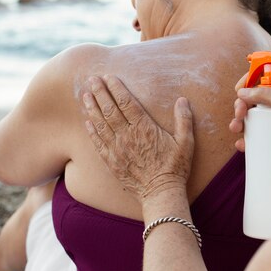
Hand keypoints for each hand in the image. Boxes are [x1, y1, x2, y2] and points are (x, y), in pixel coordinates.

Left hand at [83, 76, 193, 203]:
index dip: (116, 88)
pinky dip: (91, 131)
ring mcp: (117, 149)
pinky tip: (87, 122)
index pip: (126, 103)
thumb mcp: (186, 142)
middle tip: (92, 79)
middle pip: (110, 110)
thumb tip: (182, 100)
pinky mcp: (111, 162)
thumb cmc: (175, 167)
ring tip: (85, 95)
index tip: (109, 77)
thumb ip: (184, 120)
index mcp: (144, 128)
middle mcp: (127, 136)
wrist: (161, 193)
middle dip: (100, 93)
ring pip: (100, 124)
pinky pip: (98, 143)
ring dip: (92, 108)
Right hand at [229, 73, 270, 163]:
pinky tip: (241, 143)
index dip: (249, 80)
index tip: (239, 88)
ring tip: (236, 128)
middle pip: (252, 98)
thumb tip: (242, 92)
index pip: (263, 77)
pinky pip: (256, 135)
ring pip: (251, 117)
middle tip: (239, 113)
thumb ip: (264, 94)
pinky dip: (246, 138)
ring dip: (239, 122)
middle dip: (241, 104)